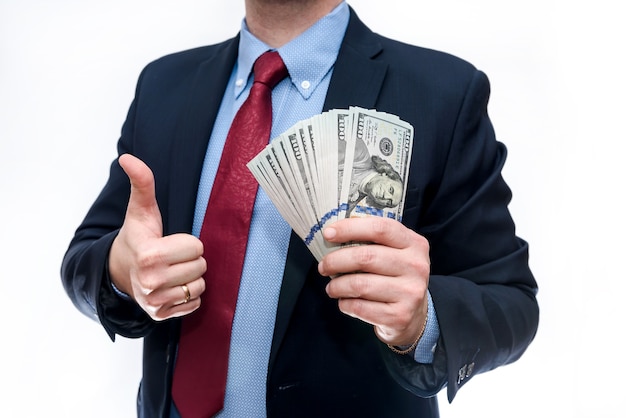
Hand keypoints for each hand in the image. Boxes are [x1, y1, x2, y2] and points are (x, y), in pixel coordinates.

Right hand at [109, 154, 206, 320]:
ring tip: (172, 271)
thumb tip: (128, 157)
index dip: (187, 242)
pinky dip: (188, 295)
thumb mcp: (140, 210)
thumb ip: (141, 183)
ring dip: (191, 277)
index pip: (195, 247)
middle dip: (190, 259)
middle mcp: (151, 282)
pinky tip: (172, 286)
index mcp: (149, 255)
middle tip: (172, 256)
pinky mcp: (161, 315)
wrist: (119, 271)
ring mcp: (155, 302)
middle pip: (200, 266)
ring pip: (199, 286)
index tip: (170, 242)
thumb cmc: (137, 237)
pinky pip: (194, 304)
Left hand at [318, 217, 428, 346]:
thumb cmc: (394, 276)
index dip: (350, 228)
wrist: (413, 314)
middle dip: (336, 261)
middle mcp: (416, 266)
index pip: (380, 228)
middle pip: (366, 257)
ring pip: (360, 284)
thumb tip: (333, 234)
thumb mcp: (393, 252)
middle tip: (324, 266)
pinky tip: (344, 301)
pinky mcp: (400, 316)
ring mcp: (410, 292)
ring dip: (337, 286)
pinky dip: (345, 304)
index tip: (328, 234)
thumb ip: (371, 241)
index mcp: (414, 243)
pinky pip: (360, 307)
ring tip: (332, 287)